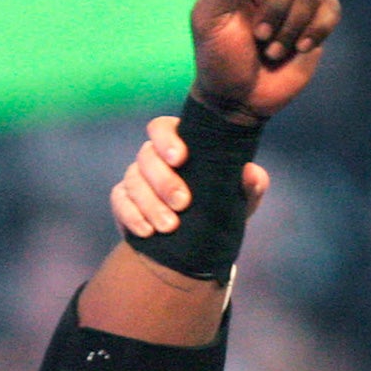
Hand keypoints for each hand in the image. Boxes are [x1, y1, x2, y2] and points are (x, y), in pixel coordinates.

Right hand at [111, 116, 268, 236]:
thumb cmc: (222, 207)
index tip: (180, 158)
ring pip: (133, 182)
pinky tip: (147, 232)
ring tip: (170, 226)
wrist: (198, 243)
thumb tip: (249, 173)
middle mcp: (154, 156)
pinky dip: (132, 217)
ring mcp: (136, 178)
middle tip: (182, 203)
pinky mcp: (123, 201)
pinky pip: (120, 202)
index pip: (161, 128)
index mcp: (181, 143)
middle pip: (146, 156)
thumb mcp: (241, 198)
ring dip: (150, 205)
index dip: (166, 139)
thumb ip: (250, 184)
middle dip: (163, 181)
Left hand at [189, 0, 341, 124]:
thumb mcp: (209, 23)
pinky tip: (299, 48)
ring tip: (272, 51)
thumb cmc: (216, 60)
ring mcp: (294, 5)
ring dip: (290, 27)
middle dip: (275, 7)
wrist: (237, 100)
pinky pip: (329, 10)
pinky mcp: (314, 25)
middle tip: (258, 38)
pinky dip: (315, 29)